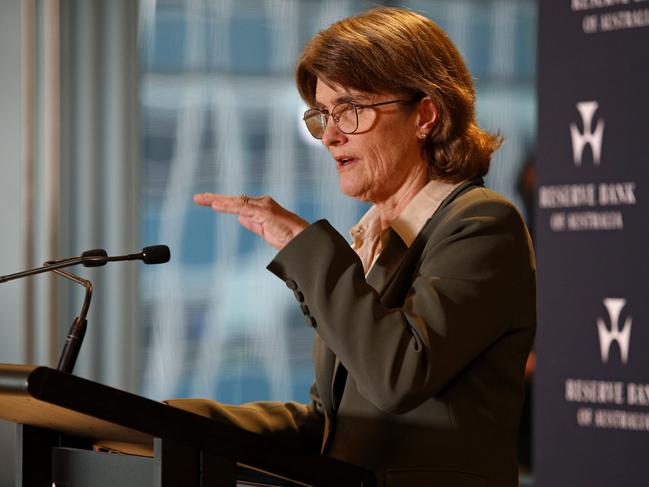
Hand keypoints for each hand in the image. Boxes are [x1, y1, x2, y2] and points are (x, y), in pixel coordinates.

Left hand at [193, 193, 308, 249]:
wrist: (304, 242)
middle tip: (198, 198)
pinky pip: (243, 208)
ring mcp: (263, 207)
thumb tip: (239, 218)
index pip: (238, 203)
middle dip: (215, 199)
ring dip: (218, 201)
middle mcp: (262, 203)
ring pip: (236, 202)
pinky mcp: (265, 212)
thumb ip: (252, 224)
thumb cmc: (289, 238)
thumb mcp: (265, 232)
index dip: (223, 203)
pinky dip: (228, 206)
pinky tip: (216, 205)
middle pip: (234, 199)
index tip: (208, 202)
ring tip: (202, 200)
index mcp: (262, 208)